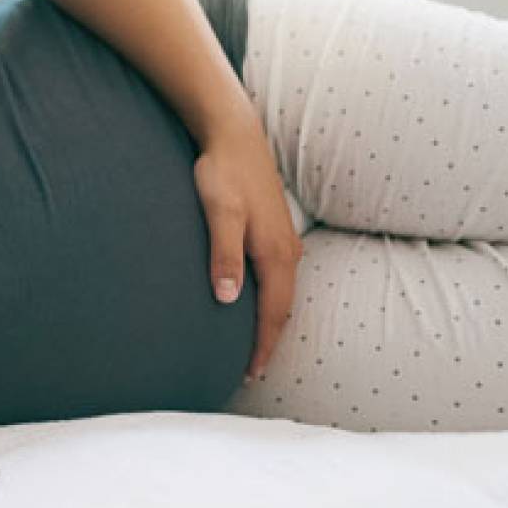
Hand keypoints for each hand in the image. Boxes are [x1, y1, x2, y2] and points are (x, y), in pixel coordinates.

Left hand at [192, 120, 304, 383]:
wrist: (234, 134)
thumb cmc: (223, 172)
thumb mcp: (219, 212)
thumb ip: (224, 254)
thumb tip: (227, 298)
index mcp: (276, 253)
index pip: (273, 312)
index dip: (263, 345)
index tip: (251, 373)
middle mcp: (288, 251)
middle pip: (283, 307)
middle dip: (270, 339)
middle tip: (252, 370)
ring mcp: (285, 240)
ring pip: (283, 291)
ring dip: (272, 319)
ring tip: (255, 343)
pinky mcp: (276, 229)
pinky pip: (279, 276)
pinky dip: (271, 297)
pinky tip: (256, 300)